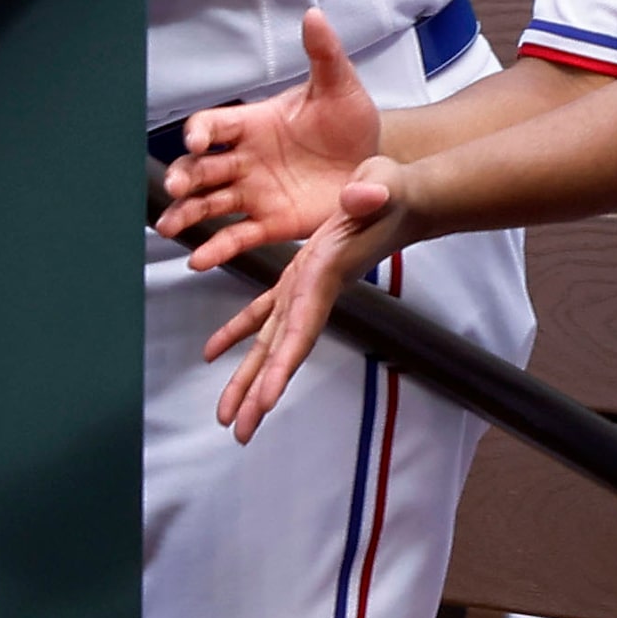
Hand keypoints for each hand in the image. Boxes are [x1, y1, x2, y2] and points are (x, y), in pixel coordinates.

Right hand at [157, 8, 383, 268]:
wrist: (375, 164)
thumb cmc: (349, 122)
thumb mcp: (341, 87)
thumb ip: (324, 56)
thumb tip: (314, 16)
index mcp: (254, 124)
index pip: (215, 126)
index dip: (200, 133)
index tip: (196, 142)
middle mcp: (245, 160)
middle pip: (201, 168)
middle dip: (183, 177)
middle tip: (175, 188)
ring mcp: (254, 193)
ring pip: (208, 204)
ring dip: (185, 214)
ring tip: (169, 227)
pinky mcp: (270, 223)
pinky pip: (236, 236)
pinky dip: (216, 248)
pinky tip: (199, 259)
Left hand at [204, 157, 426, 443]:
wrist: (402, 198)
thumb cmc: (394, 193)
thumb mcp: (384, 186)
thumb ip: (373, 193)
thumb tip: (366, 194)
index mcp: (326, 276)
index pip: (303, 328)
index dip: (284, 365)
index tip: (266, 401)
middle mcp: (313, 293)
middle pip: (282, 351)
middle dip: (259, 391)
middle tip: (237, 430)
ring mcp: (304, 289)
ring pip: (269, 340)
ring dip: (247, 377)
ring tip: (226, 413)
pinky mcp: (298, 277)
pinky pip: (263, 312)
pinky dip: (237, 331)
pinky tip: (214, 351)